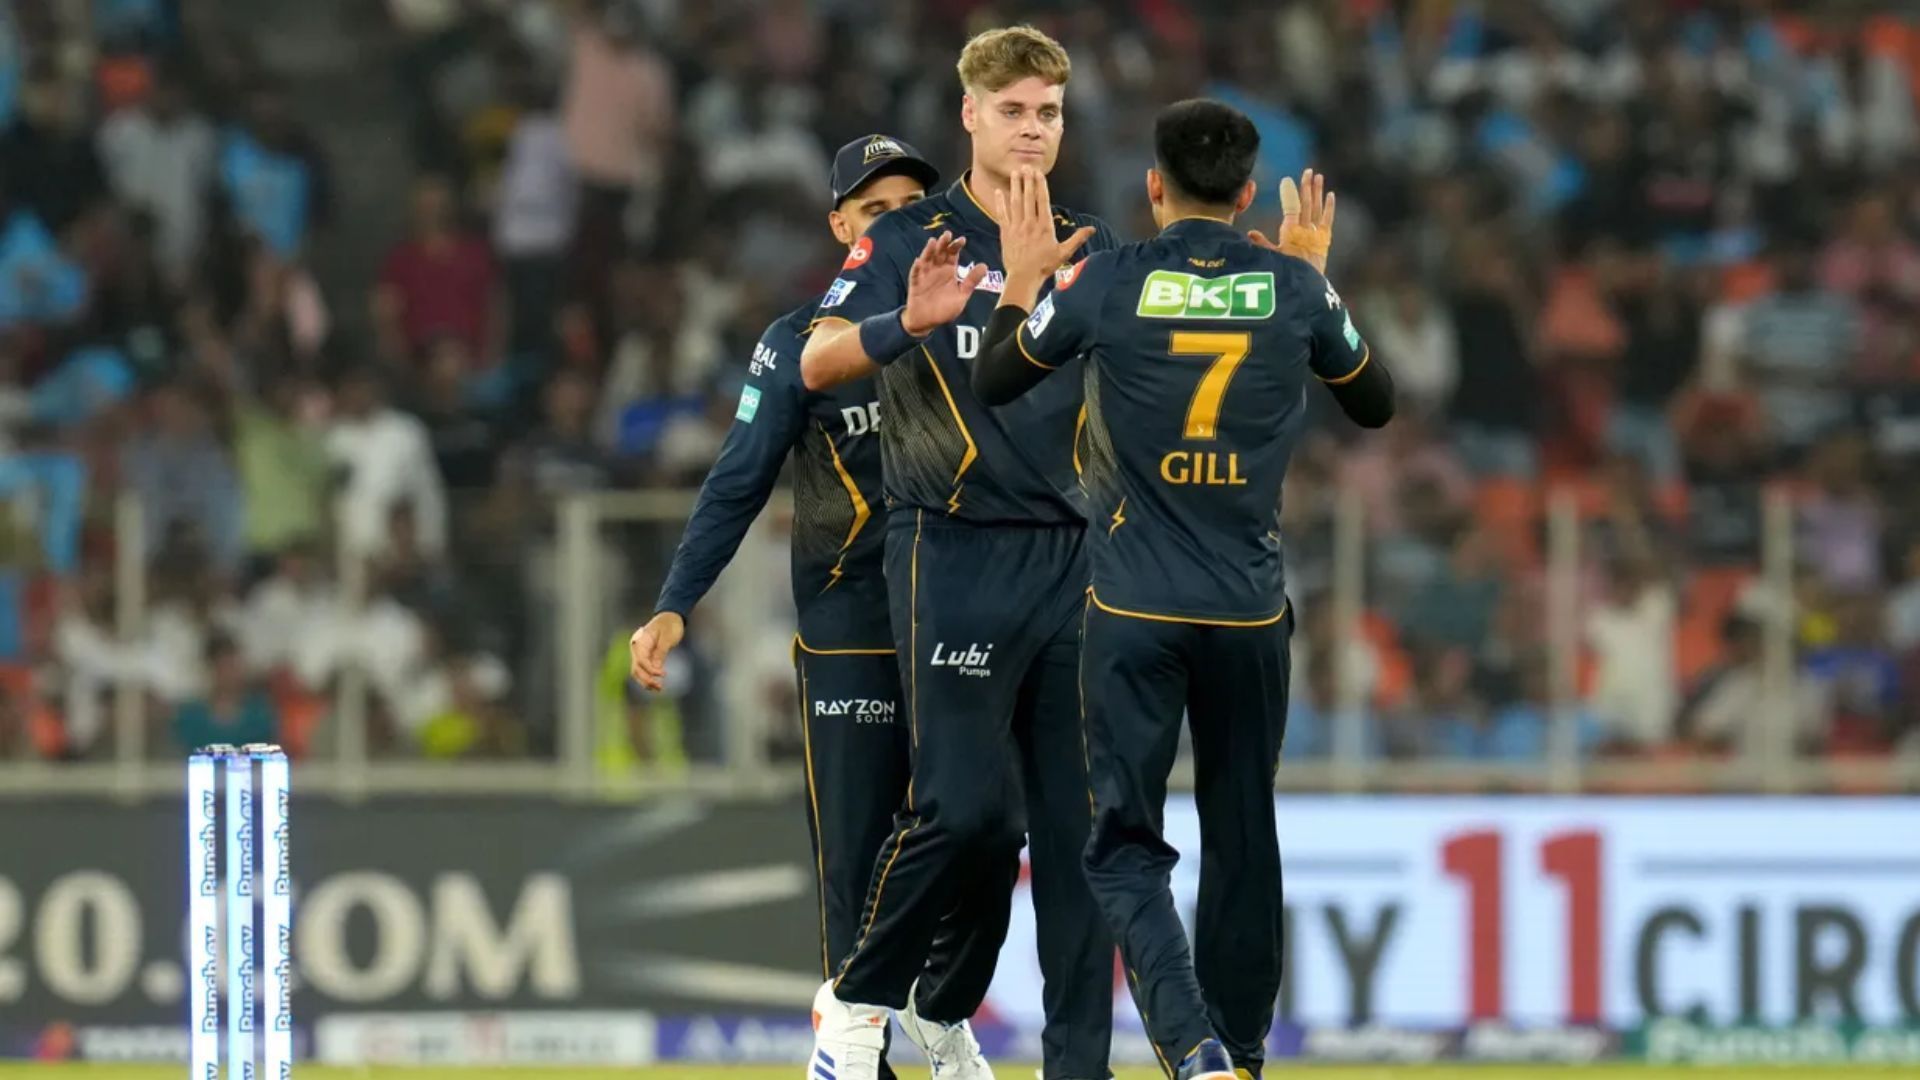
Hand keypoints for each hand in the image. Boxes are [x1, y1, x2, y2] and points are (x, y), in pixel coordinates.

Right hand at [629, 612, 684, 691]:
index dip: (650, 670)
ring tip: (659, 689)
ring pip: (638, 672)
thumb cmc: (670, 624)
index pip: (641, 660)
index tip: (662, 674)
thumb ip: (661, 652)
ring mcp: (640, 653)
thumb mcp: (667, 637)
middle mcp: (637, 648)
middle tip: (659, 687)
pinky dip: (649, 677)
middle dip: (646, 680)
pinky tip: (656, 684)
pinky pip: (644, 669)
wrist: (671, 617)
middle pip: (636, 668)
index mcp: (640, 641)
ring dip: (646, 681)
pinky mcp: (646, 656)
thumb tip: (656, 668)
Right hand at [902, 232, 987, 336]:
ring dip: (929, 251)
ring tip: (933, 242)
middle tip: (947, 234)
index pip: (953, 254)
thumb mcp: (961, 295)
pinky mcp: (915, 284)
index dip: (956, 246)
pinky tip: (919, 261)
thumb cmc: (944, 309)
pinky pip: (915, 275)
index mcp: (949, 271)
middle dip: (943, 244)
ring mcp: (925, 276)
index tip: (962, 240)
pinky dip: (916, 268)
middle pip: (940, 253)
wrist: (927, 322)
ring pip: (927, 260)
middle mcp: (936, 270)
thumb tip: (985, 265)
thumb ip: (971, 281)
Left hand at [996, 166, 1094, 297]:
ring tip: (1015, 173)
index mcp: (1045, 226)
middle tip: (1026, 166)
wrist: (1024, 278)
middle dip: (1028, 180)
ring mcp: (1016, 227)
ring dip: (1015, 186)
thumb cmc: (1045, 266)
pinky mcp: (1005, 233)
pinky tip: (999, 191)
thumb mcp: (1064, 253)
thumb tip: (1092, 229)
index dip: (1040, 185)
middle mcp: (1030, 224)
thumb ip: (1077, 238)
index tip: (1038, 173)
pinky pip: (1002, 214)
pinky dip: (1000, 202)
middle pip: (1028, 198)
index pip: (1043, 201)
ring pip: (1015, 202)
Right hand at [1248, 168, 1335, 272]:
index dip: (1289, 193)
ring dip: (1318, 192)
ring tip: (1319, 177)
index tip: (1287, 179)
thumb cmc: (1286, 273)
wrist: (1307, 287)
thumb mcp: (1271, 259)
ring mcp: (1316, 235)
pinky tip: (1330, 195)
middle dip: (1307, 187)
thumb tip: (1251, 233)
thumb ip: (1262, 244)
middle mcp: (1305, 231)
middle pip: (1306, 204)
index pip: (1291, 208)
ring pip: (1318, 209)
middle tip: (1308, 171)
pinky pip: (1328, 220)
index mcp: (1291, 233)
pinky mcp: (1324, 240)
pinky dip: (1329, 208)